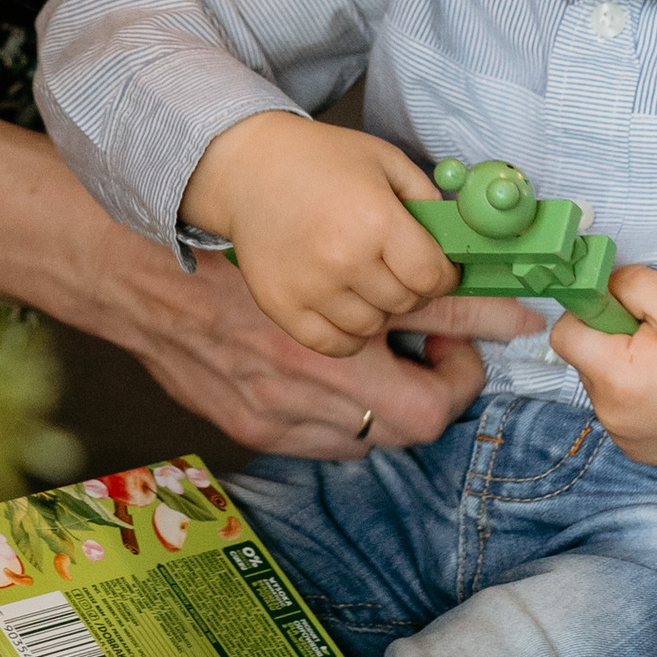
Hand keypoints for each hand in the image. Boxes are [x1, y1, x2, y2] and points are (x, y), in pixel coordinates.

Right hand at [91, 241, 533, 456]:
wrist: (139, 270)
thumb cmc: (232, 233)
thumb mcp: (317, 212)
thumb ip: (388, 226)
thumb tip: (452, 242)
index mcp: (333, 296)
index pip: (440, 316)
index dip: (489, 321)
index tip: (517, 321)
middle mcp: (313, 361)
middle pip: (424, 409)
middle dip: (451, 385)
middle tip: (448, 354)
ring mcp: (283, 404)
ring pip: (381, 435)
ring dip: (398, 403)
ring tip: (389, 366)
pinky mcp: (257, 425)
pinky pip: (333, 444)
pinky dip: (351, 420)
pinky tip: (342, 386)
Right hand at [184, 111, 460, 357]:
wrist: (247, 168)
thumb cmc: (319, 160)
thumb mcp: (385, 161)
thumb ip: (428, 201)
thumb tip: (459, 241)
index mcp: (376, 219)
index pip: (433, 277)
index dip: (444, 275)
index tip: (436, 267)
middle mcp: (344, 259)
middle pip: (406, 302)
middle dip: (411, 286)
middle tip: (395, 265)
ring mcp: (310, 288)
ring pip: (373, 326)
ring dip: (378, 307)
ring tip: (363, 277)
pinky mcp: (281, 306)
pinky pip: (335, 344)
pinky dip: (348, 332)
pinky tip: (343, 303)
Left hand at [551, 264, 656, 466]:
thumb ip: (629, 284)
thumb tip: (603, 286)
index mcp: (616, 376)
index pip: (565, 335)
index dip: (587, 315)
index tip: (617, 311)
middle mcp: (612, 414)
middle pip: (586, 361)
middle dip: (611, 344)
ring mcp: (625, 438)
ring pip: (604, 388)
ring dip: (625, 372)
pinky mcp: (638, 452)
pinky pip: (622, 414)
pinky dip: (638, 400)